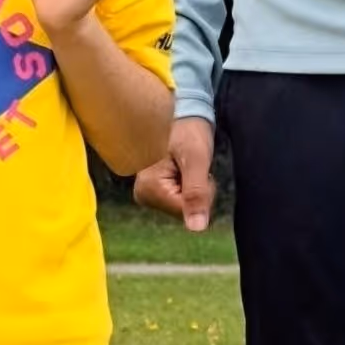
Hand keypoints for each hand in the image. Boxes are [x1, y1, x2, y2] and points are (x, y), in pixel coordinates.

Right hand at [131, 117, 215, 232]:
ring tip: (187, 166)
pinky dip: (189, 188)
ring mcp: (147, 195)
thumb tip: (197, 229)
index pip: (187, 211)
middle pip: (184, 212)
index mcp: (148, 189)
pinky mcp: (153, 193)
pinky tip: (184, 171)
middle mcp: (142, 196)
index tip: (196, 169)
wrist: (181, 116)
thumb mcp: (197, 161)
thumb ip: (196, 194)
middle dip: (197, 192)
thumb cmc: (188, 132)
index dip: (201, 193)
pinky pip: (181, 202)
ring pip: (184, 208)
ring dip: (194, 190)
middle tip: (192, 166)